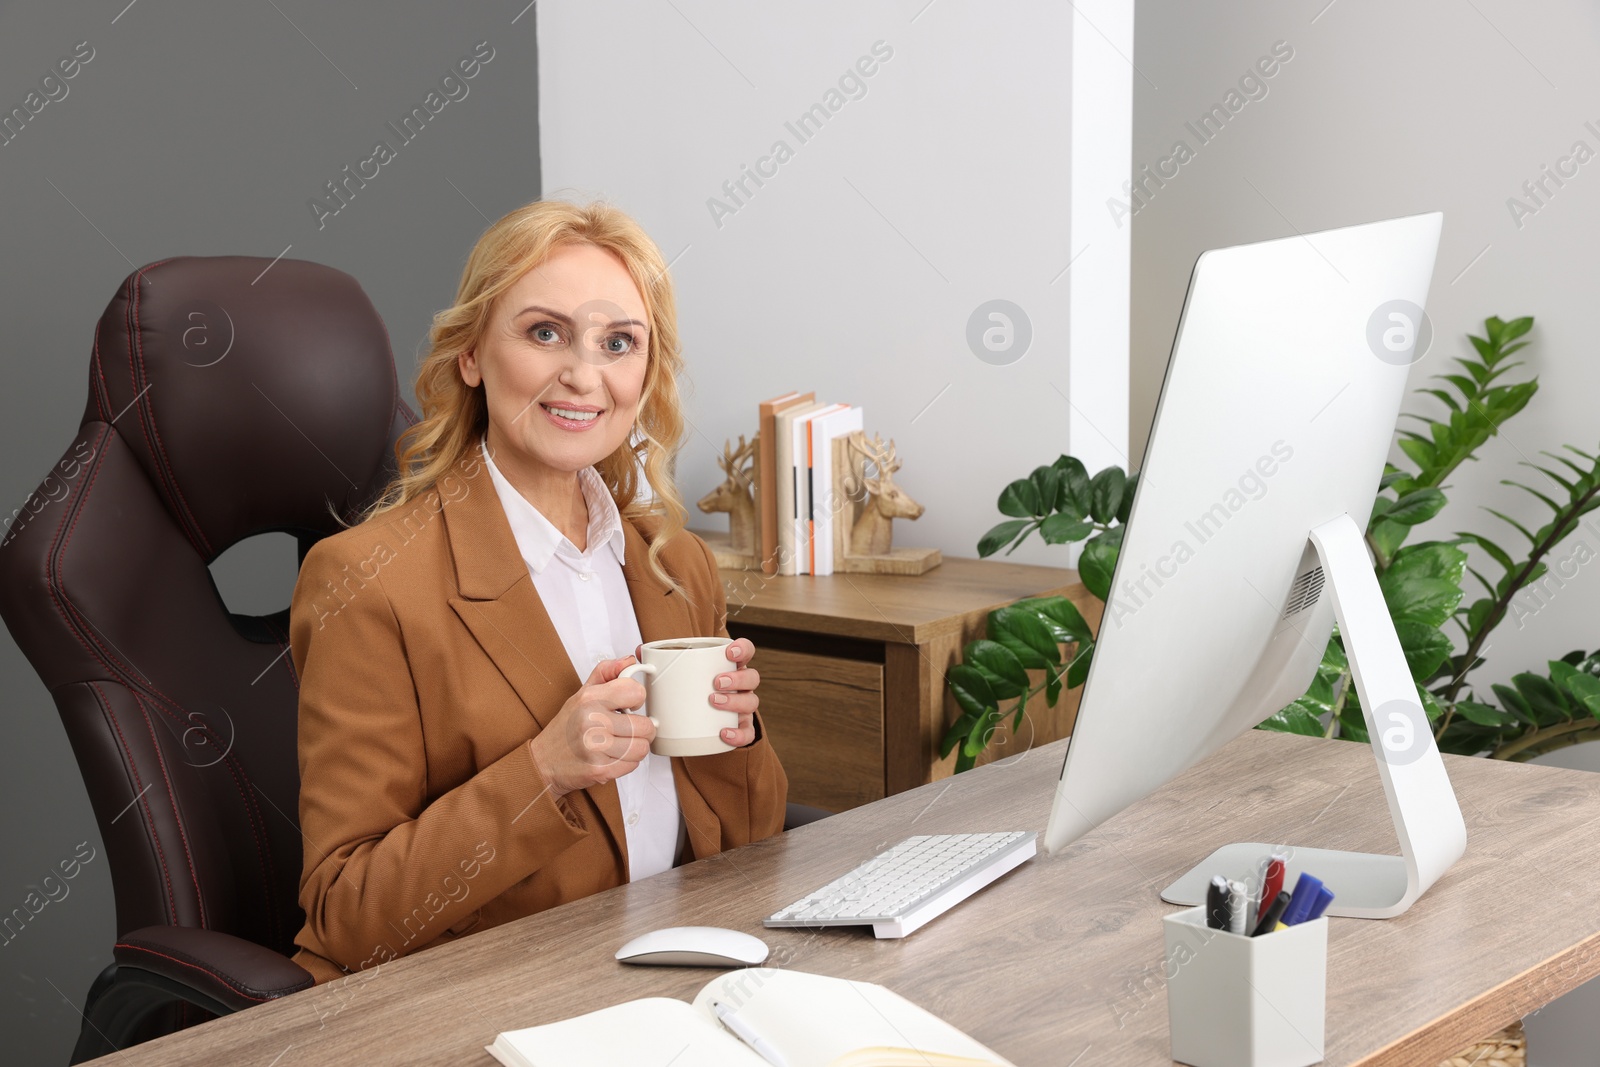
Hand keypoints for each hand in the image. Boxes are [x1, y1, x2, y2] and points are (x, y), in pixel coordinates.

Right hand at [527, 656, 655, 797]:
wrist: (542, 762)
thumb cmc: (565, 728)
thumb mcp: (581, 694)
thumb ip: (606, 673)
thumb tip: (629, 660)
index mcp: (589, 699)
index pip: (636, 692)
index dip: (637, 699)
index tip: (629, 705)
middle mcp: (592, 721)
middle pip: (645, 725)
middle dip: (641, 729)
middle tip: (628, 729)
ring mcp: (596, 748)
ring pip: (642, 747)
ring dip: (636, 747)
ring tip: (621, 743)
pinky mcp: (599, 770)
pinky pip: (633, 765)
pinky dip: (627, 762)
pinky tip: (613, 756)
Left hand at [632, 637, 760, 748]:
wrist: (691, 725)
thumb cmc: (687, 692)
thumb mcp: (674, 675)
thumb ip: (657, 662)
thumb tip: (638, 652)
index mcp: (727, 667)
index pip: (745, 651)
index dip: (743, 649)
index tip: (729, 653)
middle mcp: (739, 686)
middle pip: (751, 677)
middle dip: (737, 678)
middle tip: (716, 682)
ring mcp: (742, 708)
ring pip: (751, 702)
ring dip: (736, 702)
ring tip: (713, 702)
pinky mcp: (740, 729)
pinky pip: (747, 733)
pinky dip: (739, 734)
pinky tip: (724, 733)